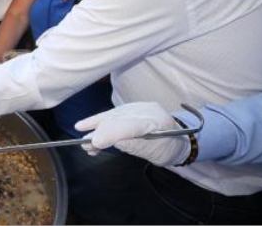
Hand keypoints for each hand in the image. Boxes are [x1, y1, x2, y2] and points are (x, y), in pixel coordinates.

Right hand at [74, 102, 190, 165]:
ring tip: (84, 143)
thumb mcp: (156, 153)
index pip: (131, 125)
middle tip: (86, 146)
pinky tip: (82, 126)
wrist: (179, 137)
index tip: (95, 142)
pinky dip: (96, 121)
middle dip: (99, 133)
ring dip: (95, 129)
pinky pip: (110, 114)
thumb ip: (136, 146)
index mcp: (158, 122)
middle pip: (118, 120)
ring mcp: (136, 107)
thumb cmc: (169, 148)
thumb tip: (113, 142)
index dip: (112, 133)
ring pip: (111, 116)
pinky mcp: (128, 109)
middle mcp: (145, 110)